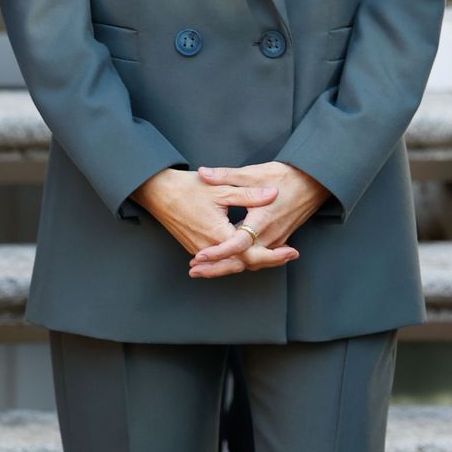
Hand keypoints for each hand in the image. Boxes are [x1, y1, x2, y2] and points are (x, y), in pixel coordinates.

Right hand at [131, 168, 297, 276]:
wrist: (158, 192)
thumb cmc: (188, 188)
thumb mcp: (221, 188)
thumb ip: (248, 195)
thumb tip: (272, 195)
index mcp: (219, 235)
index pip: (251, 254)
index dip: (274, 255)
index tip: (292, 252)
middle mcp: (210, 248)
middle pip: (244, 264)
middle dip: (268, 260)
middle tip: (290, 255)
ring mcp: (201, 250)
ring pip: (232, 263)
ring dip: (253, 261)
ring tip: (276, 255)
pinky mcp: (196, 248)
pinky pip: (221, 259)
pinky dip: (237, 258)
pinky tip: (249, 252)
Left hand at [190, 162, 329, 278]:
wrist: (312, 181)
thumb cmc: (285, 176)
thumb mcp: (253, 173)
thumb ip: (226, 175)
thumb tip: (203, 173)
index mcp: (262, 220)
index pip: (237, 244)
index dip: (218, 252)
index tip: (199, 256)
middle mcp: (270, 236)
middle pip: (241, 261)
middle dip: (217, 268)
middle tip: (194, 271)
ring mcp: (276, 241)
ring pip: (250, 263)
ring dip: (227, 267)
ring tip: (204, 270)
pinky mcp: (278, 241)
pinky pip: (258, 258)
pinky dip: (241, 262)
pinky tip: (228, 261)